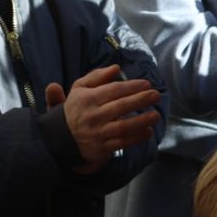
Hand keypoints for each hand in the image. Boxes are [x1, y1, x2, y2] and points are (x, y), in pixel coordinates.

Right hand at [43, 65, 160, 174]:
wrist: (60, 137)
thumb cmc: (76, 108)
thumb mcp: (80, 88)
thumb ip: (97, 76)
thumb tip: (116, 68)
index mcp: (87, 98)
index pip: (113, 90)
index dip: (132, 86)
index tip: (146, 84)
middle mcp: (93, 116)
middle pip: (121, 107)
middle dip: (141, 100)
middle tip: (156, 95)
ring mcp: (97, 133)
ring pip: (123, 127)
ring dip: (142, 121)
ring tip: (156, 115)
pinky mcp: (101, 148)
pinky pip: (122, 143)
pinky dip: (136, 138)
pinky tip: (148, 132)